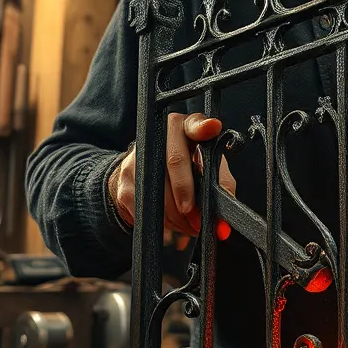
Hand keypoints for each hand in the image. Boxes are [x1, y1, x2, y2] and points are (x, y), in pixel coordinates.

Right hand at [107, 112, 236, 248]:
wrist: (144, 178)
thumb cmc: (185, 169)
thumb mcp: (206, 168)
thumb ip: (220, 185)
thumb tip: (223, 220)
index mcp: (185, 127)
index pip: (194, 124)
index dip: (203, 126)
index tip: (213, 127)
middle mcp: (159, 136)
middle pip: (174, 162)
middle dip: (188, 193)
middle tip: (198, 218)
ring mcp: (137, 159)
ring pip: (159, 190)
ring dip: (178, 216)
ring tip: (191, 224)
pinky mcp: (125, 183)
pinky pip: (146, 209)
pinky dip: (164, 223)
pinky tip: (174, 223)